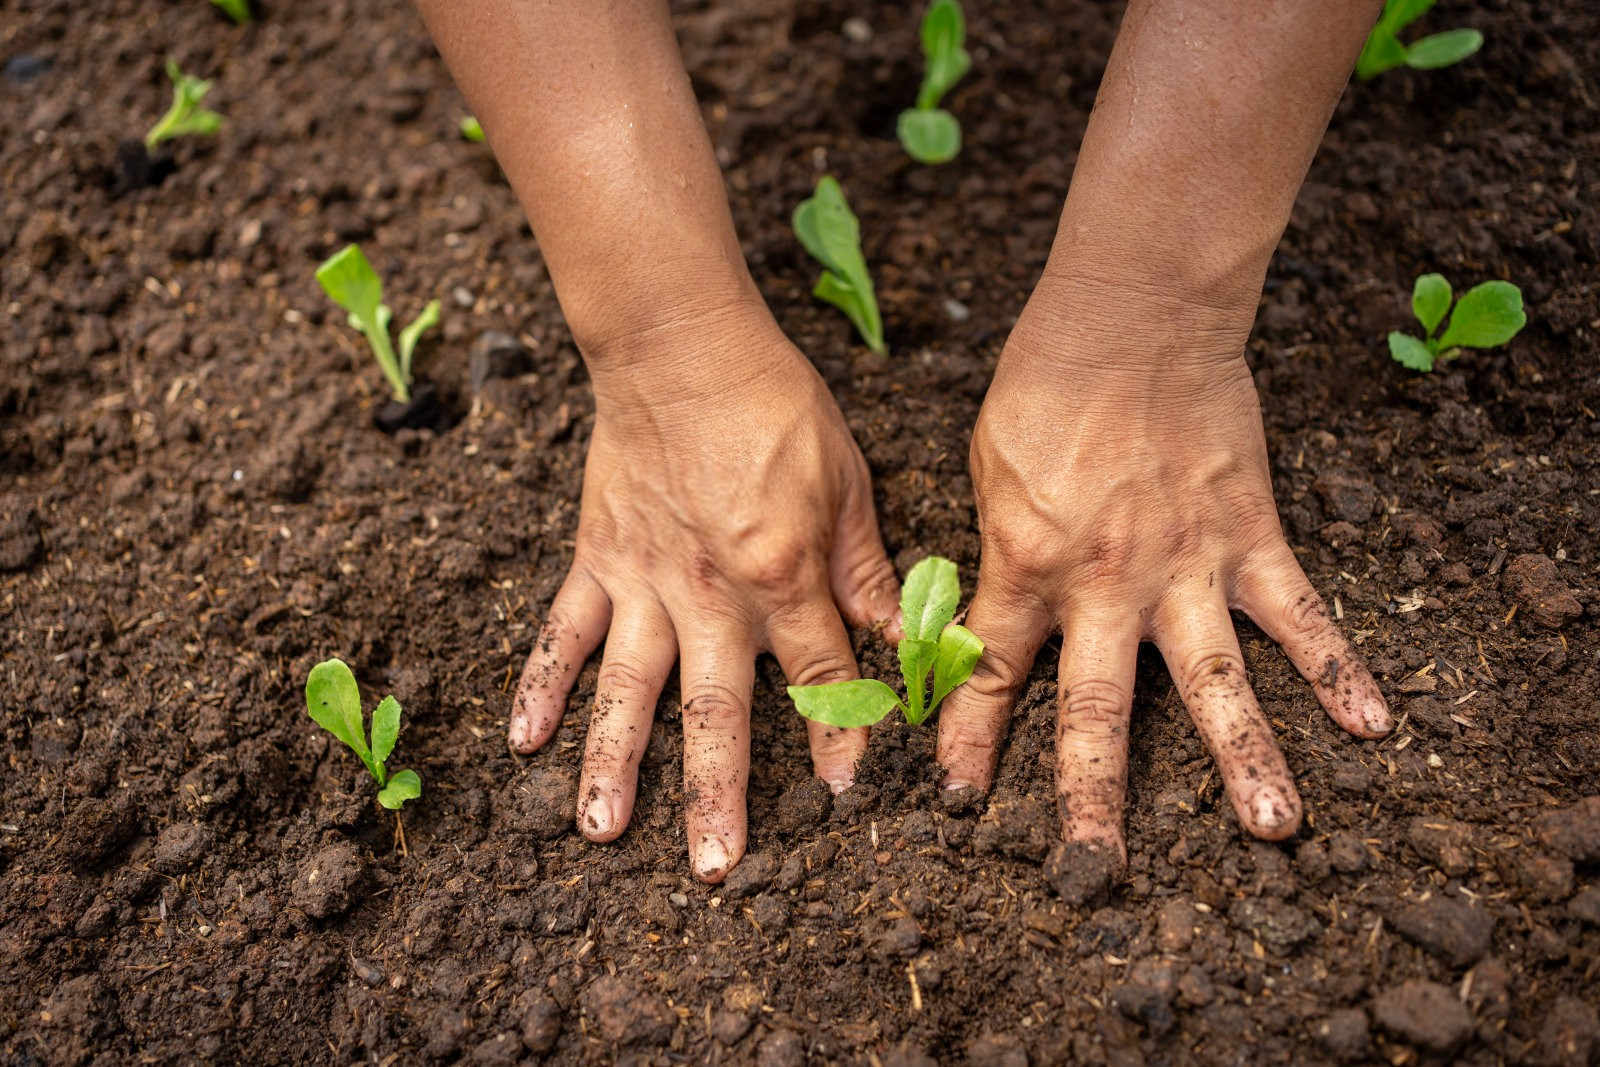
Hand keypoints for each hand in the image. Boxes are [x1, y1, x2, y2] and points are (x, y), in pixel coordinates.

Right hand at [510, 306, 899, 881]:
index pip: (818, 674)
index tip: (844, 794)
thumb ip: (868, 572)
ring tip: (599, 833)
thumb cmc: (776, 408)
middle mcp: (710, 592)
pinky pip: (564, 630)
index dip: (837, 735)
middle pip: (715, 708)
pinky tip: (523, 742)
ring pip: (627, 687)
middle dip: (716, 793)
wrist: (682, 347)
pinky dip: (540, 683)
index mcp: (782, 572)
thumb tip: (908, 640)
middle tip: (713, 868)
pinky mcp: (597, 560)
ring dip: (612, 762)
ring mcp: (644, 581)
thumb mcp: (847, 485)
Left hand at [937, 278, 1390, 852]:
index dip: (969, 738)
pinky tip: (1372, 722)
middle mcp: (1105, 585)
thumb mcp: (987, 473)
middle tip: (1096, 871)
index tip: (957, 799)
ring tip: (1273, 828)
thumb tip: (981, 612)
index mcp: (1026, 565)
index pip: (991, 672)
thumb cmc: (1044, 387)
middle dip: (1092, 797)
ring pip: (1213, 679)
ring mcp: (1183, 566)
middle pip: (1095, 710)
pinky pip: (1298, 612)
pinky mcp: (1248, 536)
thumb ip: (995, 552)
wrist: (1131, 316)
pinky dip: (1337, 665)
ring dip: (1245, 757)